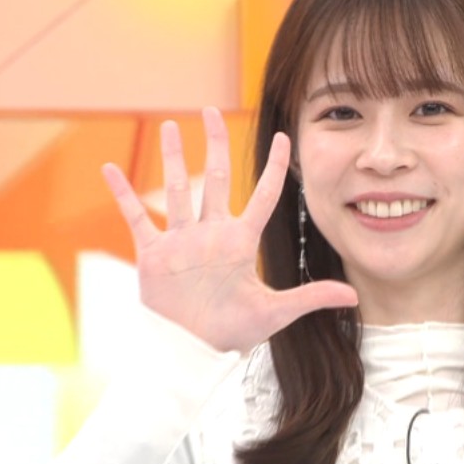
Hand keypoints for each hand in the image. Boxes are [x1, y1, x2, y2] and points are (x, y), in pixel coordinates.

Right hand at [101, 107, 357, 353]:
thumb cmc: (232, 332)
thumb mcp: (276, 313)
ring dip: (173, 157)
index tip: (285, 137)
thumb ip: (311, 298)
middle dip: (215, 144)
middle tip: (211, 111)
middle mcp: (211, 233)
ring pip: (177, 189)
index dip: (275, 167)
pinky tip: (110, 169)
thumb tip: (354, 298)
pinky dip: (122, 194)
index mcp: (241, 242)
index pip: (264, 196)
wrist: (192, 352)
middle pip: (215, 178)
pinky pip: (136, 217)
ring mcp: (181, 241)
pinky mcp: (154, 254)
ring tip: (171, 125)